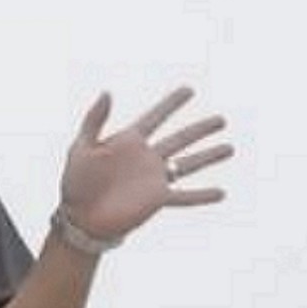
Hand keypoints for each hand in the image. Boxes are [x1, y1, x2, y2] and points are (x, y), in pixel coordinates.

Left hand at [60, 86, 233, 240]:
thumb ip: (95, 120)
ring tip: (230, 147)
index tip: (189, 90)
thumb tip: (108, 92)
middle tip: (221, 119)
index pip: (155, 117)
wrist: (80, 218)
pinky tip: (222, 193)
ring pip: (187, 164)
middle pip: (180, 139)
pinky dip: (203, 195)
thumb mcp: (82, 147)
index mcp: (128, 141)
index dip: (171, 103)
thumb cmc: (76, 182)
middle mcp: (145, 158)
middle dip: (200, 129)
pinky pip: (185, 196)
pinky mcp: (157, 200)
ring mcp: (153, 179)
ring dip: (208, 156)